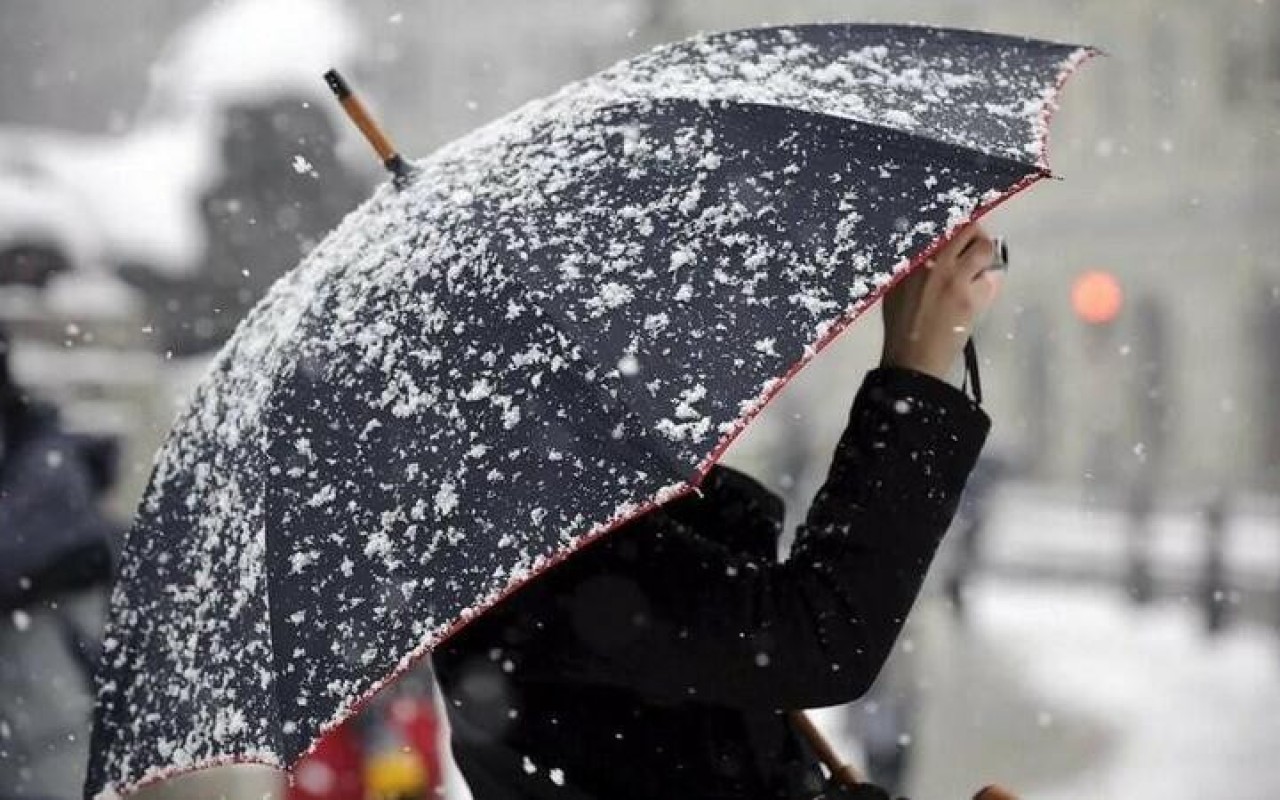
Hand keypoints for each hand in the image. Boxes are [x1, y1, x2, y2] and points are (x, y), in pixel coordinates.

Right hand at [880, 223, 1002, 380]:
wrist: (911, 359)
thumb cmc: (901, 324)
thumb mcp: (895, 287)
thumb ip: (913, 263)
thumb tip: (934, 245)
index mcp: (909, 258)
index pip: (936, 222)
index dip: (953, 217)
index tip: (958, 217)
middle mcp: (930, 261)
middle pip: (965, 226)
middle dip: (974, 230)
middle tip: (974, 240)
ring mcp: (952, 278)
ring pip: (984, 247)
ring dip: (986, 253)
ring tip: (980, 265)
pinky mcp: (969, 297)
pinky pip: (990, 278)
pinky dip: (988, 282)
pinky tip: (978, 292)